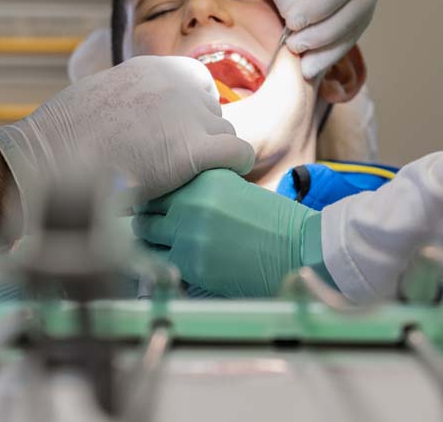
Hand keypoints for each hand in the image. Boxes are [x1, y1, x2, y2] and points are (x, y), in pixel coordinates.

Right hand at [0, 57, 254, 201]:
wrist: (48, 164)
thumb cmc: (61, 138)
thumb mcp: (98, 95)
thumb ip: (130, 96)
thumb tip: (141, 113)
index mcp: (152, 67)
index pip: (197, 82)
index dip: (191, 111)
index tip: (175, 135)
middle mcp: (176, 82)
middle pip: (212, 110)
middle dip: (200, 134)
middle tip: (175, 162)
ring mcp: (188, 114)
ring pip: (225, 133)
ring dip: (210, 154)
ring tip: (184, 177)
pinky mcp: (194, 149)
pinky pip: (238, 153)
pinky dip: (235, 166)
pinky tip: (220, 179)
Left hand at [132, 169, 318, 296]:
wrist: (297, 249)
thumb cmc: (271, 222)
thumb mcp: (233, 190)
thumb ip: (200, 190)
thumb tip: (168, 201)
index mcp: (203, 177)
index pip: (158, 184)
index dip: (154, 197)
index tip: (155, 205)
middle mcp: (190, 201)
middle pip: (146, 208)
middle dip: (148, 218)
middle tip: (156, 227)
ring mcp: (187, 233)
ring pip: (146, 236)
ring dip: (153, 240)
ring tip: (165, 245)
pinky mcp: (191, 263)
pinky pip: (160, 263)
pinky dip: (165, 264)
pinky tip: (179, 263)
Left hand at [235, 0, 380, 78]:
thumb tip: (292, 18)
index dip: (323, 6)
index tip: (293, 26)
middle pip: (361, 2)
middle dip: (330, 33)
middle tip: (297, 53)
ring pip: (360, 17)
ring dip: (334, 45)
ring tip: (305, 69)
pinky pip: (350, 18)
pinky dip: (333, 41)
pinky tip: (312, 62)